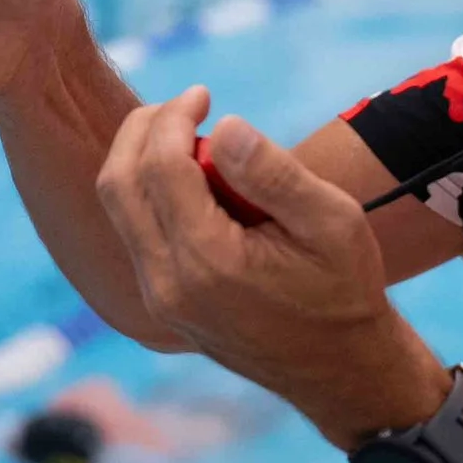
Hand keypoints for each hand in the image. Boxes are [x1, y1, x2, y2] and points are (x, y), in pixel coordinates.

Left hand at [98, 87, 451, 447]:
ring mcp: (160, 297)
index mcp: (208, 260)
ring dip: (141, 159)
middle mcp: (169, 282)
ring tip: (190, 135)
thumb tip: (222, 126)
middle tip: (184, 105)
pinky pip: (134, 231)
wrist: (338, 368)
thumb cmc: (344, 289)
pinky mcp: (162, 302)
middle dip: (143, 129)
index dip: (174, 116)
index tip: (204, 94)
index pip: (160, 166)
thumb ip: (274, 173)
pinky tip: (193, 178)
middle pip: (118, 183)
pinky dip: (149, 191)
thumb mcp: (332, 221)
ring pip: (118, 208)